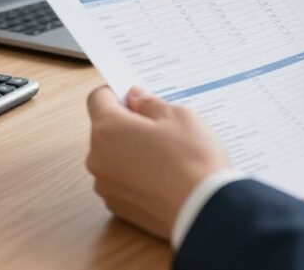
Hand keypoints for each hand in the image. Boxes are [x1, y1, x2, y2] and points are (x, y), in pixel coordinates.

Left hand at [86, 86, 229, 240]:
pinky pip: (121, 181)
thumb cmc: (193, 160)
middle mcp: (98, 158)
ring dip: (130, 152)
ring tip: (165, 157)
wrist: (206, 210)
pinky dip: (135, 176)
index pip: (97, 99)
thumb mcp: (178, 116)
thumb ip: (150, 103)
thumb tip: (135, 98)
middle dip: (127, 125)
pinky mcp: (117, 206)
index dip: (117, 94)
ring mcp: (106, 185)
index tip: (136, 99)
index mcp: (108, 129)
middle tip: (160, 129)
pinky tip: (162, 177)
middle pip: (105, 130)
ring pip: (113, 157)